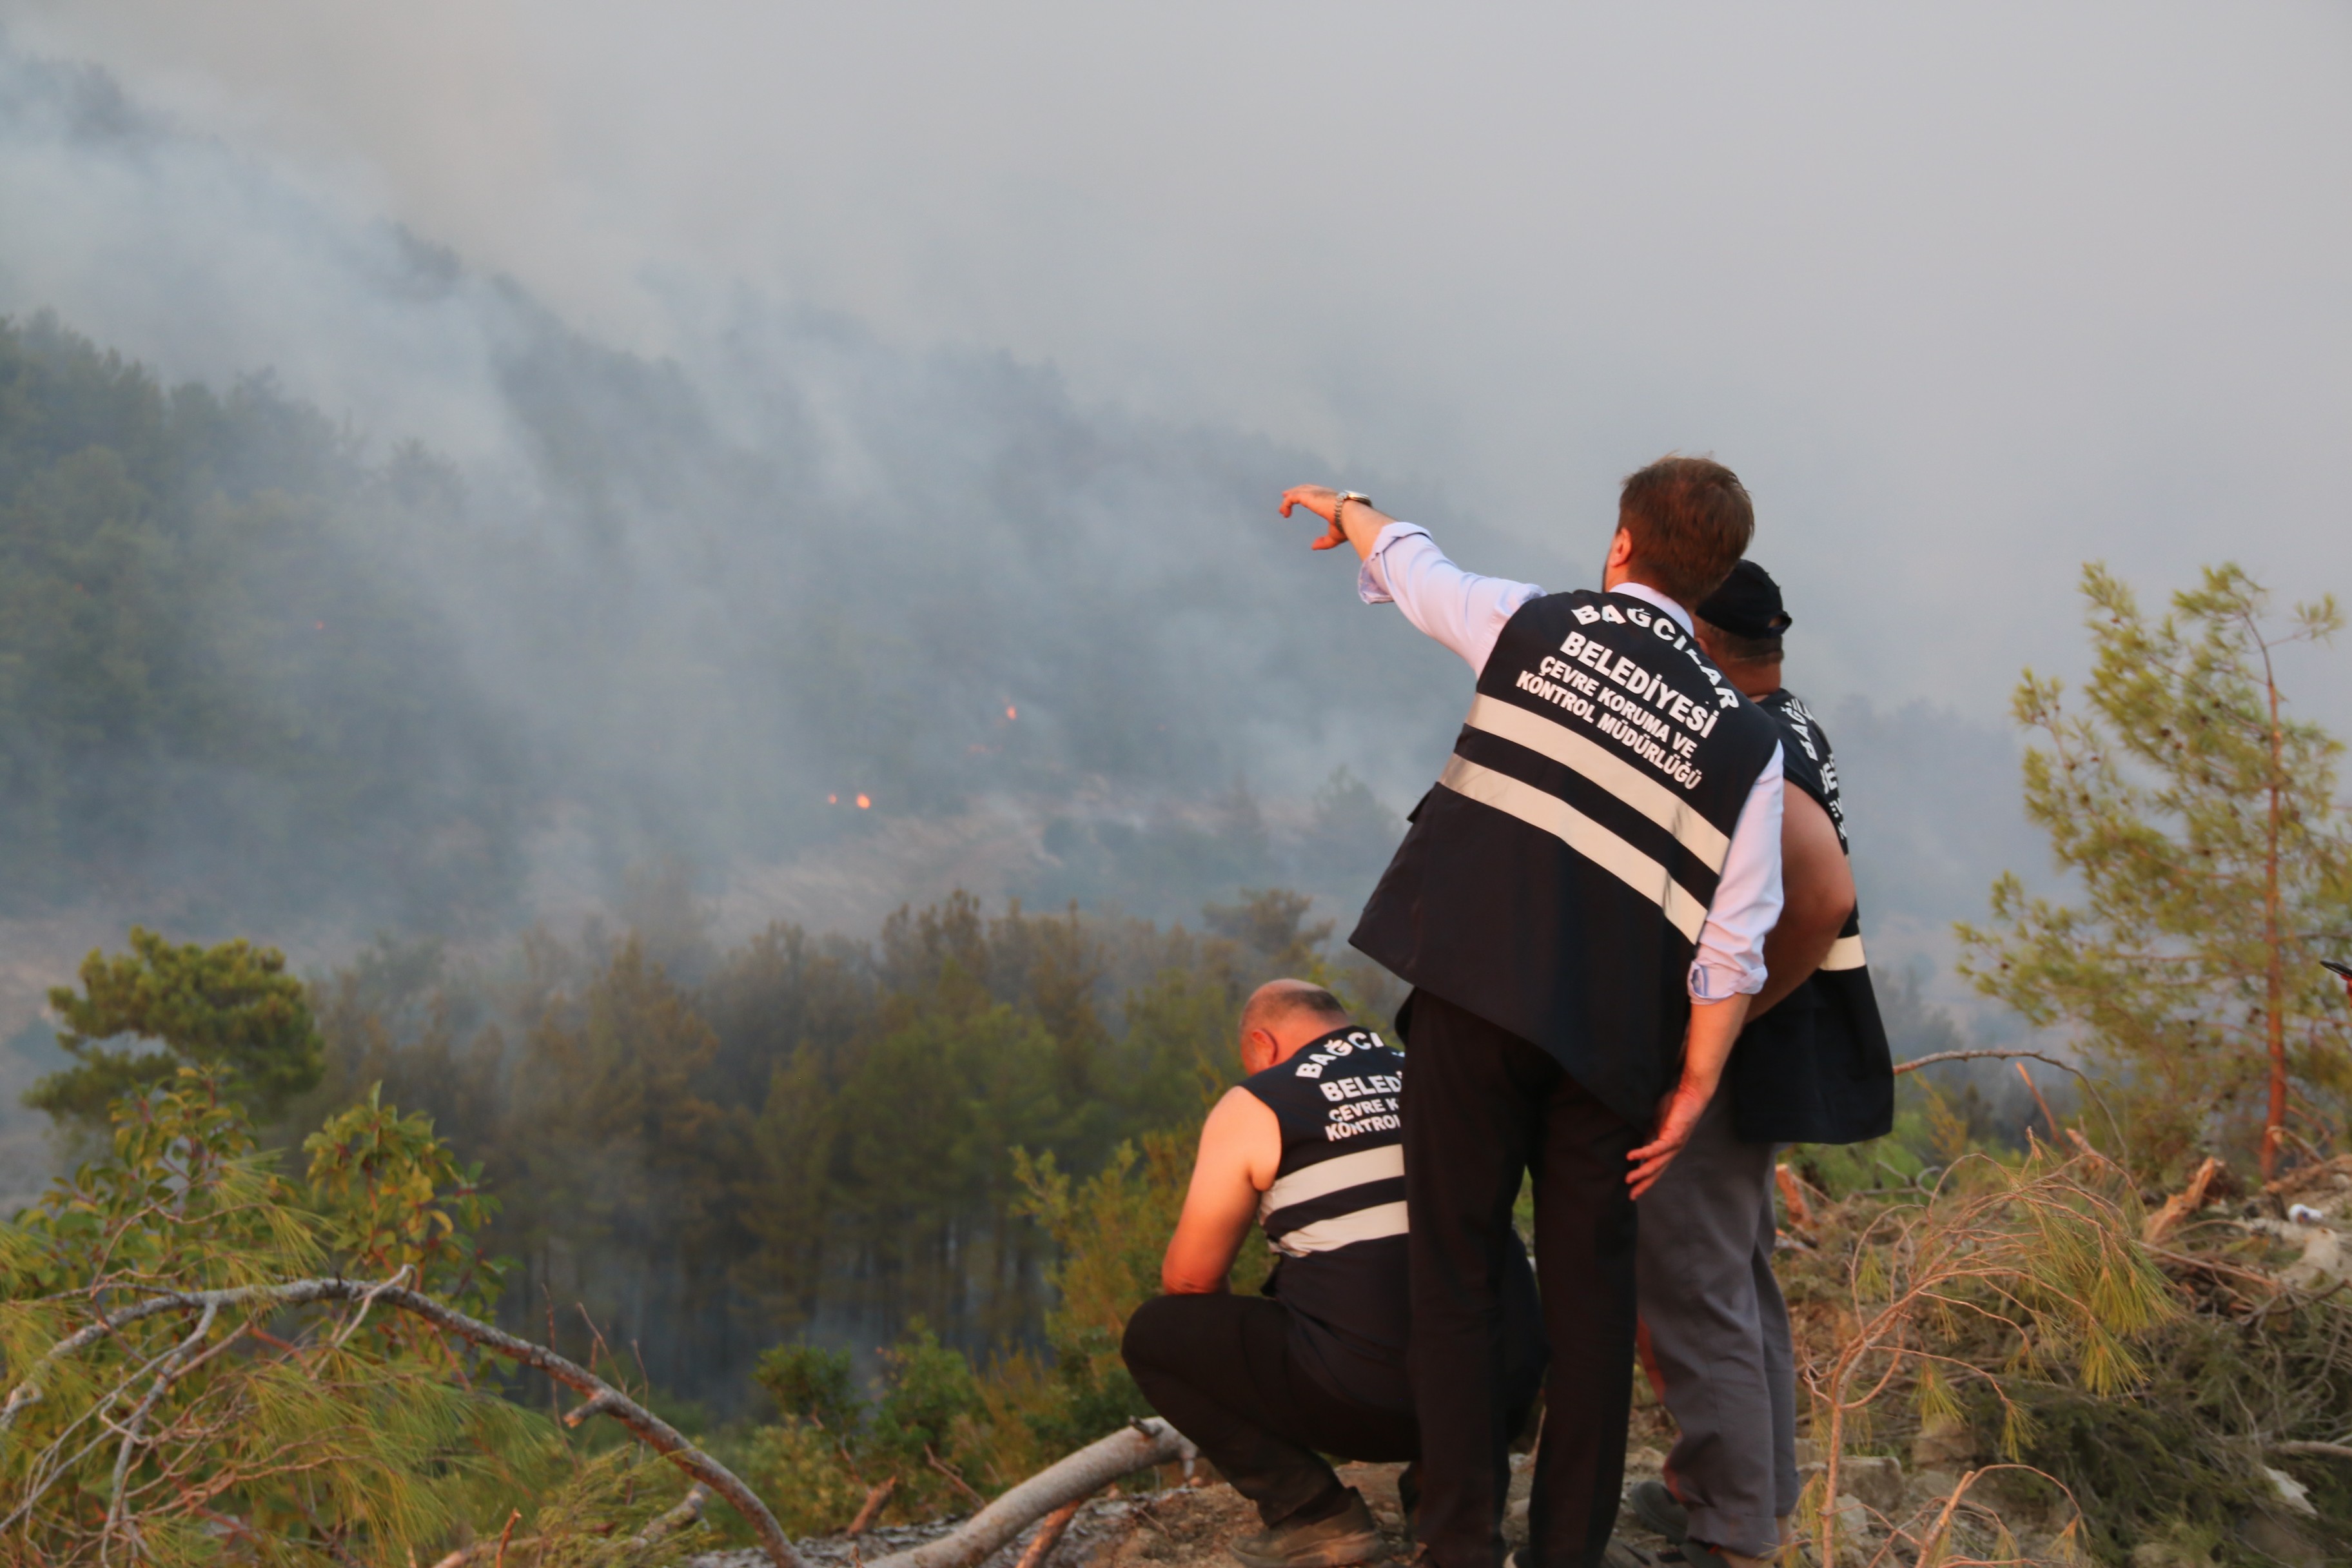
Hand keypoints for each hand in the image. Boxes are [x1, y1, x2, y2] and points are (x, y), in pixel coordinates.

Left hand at [1279, 485, 1350, 551]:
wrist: (1351, 516)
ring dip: (1288, 500)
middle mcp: (1323, 493)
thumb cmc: (1347, 525)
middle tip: (1285, 495)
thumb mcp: (1334, 536)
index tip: (1297, 500)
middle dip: (1295, 491)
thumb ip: (1324, 541)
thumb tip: (1313, 546)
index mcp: (1331, 499)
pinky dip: (1287, 504)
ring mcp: (1316, 493)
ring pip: (1298, 492)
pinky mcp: (1309, 496)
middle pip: (1306, 489)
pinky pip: (1293, 498)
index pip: (1316, 494)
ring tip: (1282, 510)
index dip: (1306, 496)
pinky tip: (1285, 513)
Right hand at [1626, 1077, 1714, 1198]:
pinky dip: (1644, 1153)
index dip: (1645, 1180)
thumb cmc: (1674, 1105)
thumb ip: (1648, 1135)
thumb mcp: (1657, 1123)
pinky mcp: (1673, 1135)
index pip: (1655, 1167)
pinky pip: (1657, 1148)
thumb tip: (1637, 1145)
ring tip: (1629, 1179)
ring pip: (1657, 1164)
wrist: (1691, 1093)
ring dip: (1642, 1173)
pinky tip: (1632, 1156)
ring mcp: (1674, 1144)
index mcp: (1668, 1148)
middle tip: (1631, 1195)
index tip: (1633, 1190)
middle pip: (1657, 1172)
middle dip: (1644, 1184)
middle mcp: (1673, 1150)